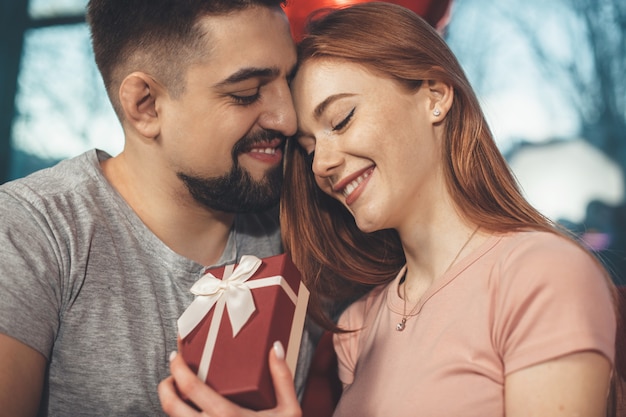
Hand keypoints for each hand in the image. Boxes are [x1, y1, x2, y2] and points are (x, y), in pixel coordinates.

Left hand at [158, 341, 301, 416]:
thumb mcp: (289, 411)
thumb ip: (282, 377)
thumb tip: (276, 347)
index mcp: (226, 415)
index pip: (189, 386)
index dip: (177, 366)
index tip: (175, 355)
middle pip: (169, 405)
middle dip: (164, 385)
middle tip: (171, 375)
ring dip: (171, 406)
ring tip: (179, 395)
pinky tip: (189, 414)